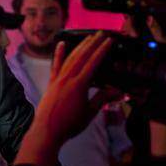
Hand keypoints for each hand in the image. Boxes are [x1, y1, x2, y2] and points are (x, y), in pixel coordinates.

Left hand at [34, 32, 116, 148]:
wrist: (46, 131)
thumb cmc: (69, 125)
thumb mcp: (89, 112)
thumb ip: (102, 99)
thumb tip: (118, 92)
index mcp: (79, 85)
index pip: (93, 63)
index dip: (102, 50)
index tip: (109, 41)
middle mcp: (67, 78)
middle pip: (82, 56)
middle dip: (93, 44)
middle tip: (101, 34)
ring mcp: (57, 79)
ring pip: (70, 58)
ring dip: (80, 46)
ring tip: (89, 37)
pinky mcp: (51, 83)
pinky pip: (55, 65)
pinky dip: (59, 54)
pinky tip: (61, 44)